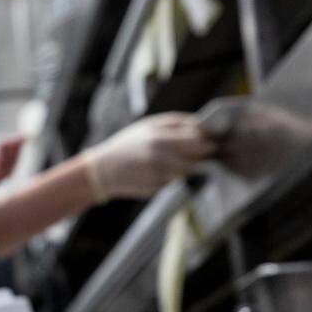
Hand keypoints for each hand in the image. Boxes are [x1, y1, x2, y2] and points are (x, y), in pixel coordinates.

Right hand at [82, 112, 216, 201]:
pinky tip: (156, 171)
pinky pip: (175, 180)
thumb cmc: (128, 144)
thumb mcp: (149, 125)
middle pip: (197, 157)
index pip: (199, 140)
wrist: (103, 170)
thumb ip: (177, 123)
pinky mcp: (157, 188)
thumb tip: (204, 127)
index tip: (207, 140)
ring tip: (167, 160)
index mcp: (160, 138)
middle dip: (199, 154)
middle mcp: (161, 158)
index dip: (207, 140)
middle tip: (193, 151)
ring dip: (185, 166)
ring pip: (188, 170)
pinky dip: (172, 176)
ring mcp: (159, 175)